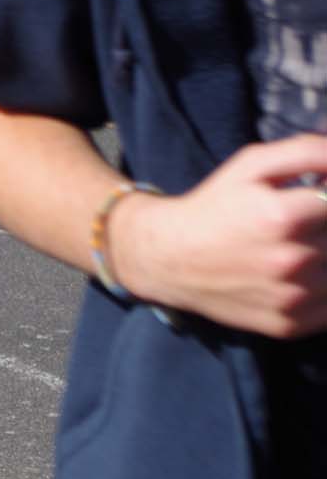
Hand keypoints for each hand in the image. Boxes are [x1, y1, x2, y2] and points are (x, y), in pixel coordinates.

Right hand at [111, 134, 326, 336]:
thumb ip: (307, 152)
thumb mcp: (251, 164)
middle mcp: (292, 261)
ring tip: (294, 249)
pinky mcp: (291, 325)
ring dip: (325, 256)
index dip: (326, 198)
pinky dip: (322, 289)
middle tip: (298, 225)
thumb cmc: (213, 206)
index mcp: (284, 217)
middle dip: (322, 227)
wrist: (168, 258)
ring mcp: (293, 298)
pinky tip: (296, 277)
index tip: (311, 202)